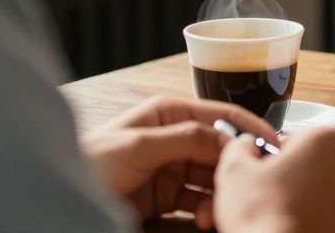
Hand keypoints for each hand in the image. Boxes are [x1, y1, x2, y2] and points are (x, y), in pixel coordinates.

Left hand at [81, 95, 278, 229]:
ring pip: (213, 180)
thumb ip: (187, 138)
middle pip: (222, 152)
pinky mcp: (167, 197)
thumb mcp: (140, 145)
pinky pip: (199, 202)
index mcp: (170, 113)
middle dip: (233, 173)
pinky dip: (206, 211)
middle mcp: (176, 137)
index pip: (222, 116)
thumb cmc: (92, 163)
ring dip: (219, 197)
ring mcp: (173, 168)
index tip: (276, 147)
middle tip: (240, 192)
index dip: (251, 130)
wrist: (59, 200)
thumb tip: (228, 139)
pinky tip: (204, 221)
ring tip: (211, 217)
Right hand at [214, 127, 334, 232]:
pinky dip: (334, 221)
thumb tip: (246, 145)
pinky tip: (312, 228)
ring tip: (295, 219)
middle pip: (320, 164)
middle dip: (301, 179)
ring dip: (319, 200)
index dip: (277, 161)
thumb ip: (240, 147)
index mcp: (325, 139)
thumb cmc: (266, 219)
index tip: (268, 179)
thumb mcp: (234, 173)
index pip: (296, 142)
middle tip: (279, 202)